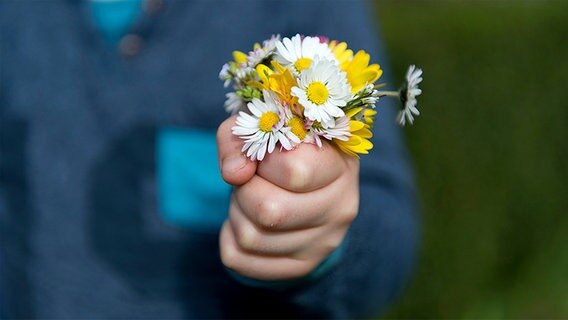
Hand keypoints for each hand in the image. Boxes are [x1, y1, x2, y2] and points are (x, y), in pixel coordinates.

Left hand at [217, 116, 359, 280]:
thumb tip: (235, 173)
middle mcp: (341, 207)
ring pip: (250, 238)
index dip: (263, 161)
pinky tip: (246, 220)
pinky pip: (240, 261)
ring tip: (250, 198)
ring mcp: (325, 242)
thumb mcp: (261, 126)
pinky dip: (229, 237)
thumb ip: (240, 138)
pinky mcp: (302, 265)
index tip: (264, 155)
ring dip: (236, 213)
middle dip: (244, 191)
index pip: (295, 171)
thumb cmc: (282, 147)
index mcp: (340, 164)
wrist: (306, 181)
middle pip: (270, 212)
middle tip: (251, 180)